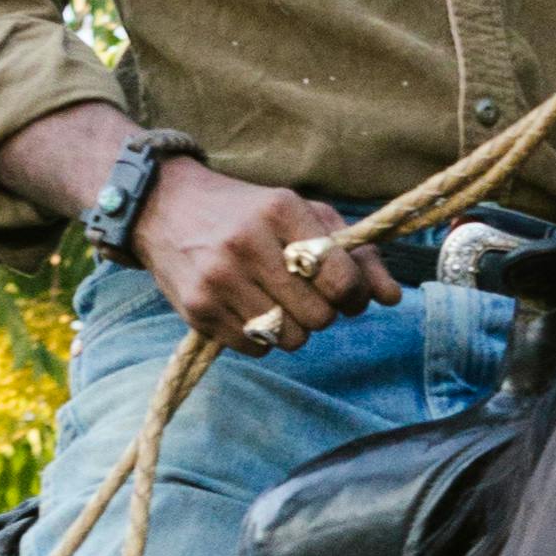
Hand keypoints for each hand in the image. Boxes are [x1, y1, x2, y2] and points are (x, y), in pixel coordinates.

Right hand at [138, 156, 402, 346]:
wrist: (163, 206)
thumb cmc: (247, 212)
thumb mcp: (303, 215)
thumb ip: (356, 252)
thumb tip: (392, 298)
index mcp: (281, 210)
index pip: (340, 278)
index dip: (352, 294)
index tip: (345, 291)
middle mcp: (248, 243)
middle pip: (319, 316)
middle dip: (322, 313)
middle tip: (306, 296)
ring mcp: (219, 279)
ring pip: (289, 338)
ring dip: (293, 328)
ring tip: (277, 303)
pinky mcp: (198, 309)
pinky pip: (256, 348)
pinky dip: (262, 338)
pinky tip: (249, 309)